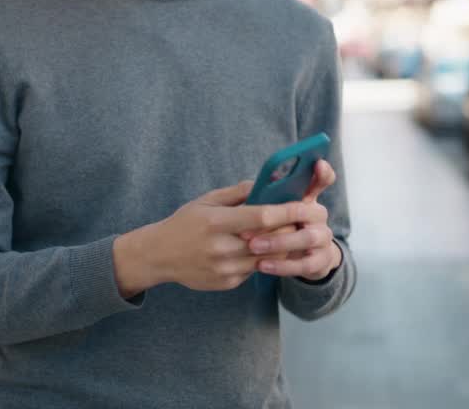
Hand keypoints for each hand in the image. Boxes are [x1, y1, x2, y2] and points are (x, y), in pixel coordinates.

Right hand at [113, 181, 329, 295]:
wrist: (158, 256)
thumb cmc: (184, 223)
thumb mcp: (206, 201)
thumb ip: (238, 193)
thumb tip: (267, 184)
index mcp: (216, 223)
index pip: (261, 218)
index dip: (288, 211)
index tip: (307, 205)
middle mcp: (221, 248)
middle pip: (270, 241)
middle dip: (293, 230)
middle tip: (310, 221)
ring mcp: (224, 269)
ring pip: (267, 259)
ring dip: (284, 247)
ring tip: (294, 234)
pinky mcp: (227, 283)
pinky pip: (255, 271)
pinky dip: (266, 260)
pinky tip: (268, 250)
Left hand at [245, 160, 341, 281]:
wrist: (304, 259)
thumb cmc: (280, 228)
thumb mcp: (271, 210)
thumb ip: (266, 196)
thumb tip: (259, 184)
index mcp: (307, 198)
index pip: (322, 180)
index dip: (323, 172)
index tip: (317, 163)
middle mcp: (319, 215)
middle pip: (310, 210)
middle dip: (284, 215)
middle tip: (254, 221)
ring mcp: (323, 238)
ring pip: (307, 238)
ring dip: (278, 242)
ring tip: (253, 246)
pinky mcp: (321, 261)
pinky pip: (304, 264)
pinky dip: (282, 266)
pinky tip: (261, 266)